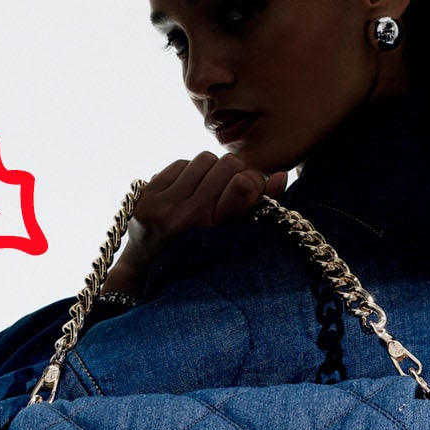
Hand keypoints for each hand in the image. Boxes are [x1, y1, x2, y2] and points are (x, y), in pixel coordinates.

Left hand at [105, 151, 288, 295]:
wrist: (147, 270)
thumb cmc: (199, 256)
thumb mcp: (232, 239)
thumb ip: (258, 208)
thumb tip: (281, 175)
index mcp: (214, 233)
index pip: (243, 184)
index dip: (253, 180)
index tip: (251, 189)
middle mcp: (188, 218)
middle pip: (228, 164)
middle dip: (235, 171)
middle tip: (229, 187)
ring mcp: (164, 204)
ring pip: (205, 158)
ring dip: (211, 169)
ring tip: (207, 189)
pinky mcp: (147, 193)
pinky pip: (181, 162)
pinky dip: (189, 172)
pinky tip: (187, 190)